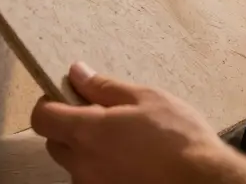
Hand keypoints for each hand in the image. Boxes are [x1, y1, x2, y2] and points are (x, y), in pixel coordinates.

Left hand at [31, 63, 244, 183]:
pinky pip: (93, 179)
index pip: (42, 117)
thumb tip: (76, 73)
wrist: (203, 181)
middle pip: (54, 142)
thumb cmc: (178, 137)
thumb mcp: (145, 98)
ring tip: (123, 140)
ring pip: (75, 163)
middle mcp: (83, 165)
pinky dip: (102, 168)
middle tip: (101, 115)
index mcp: (87, 133)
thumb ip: (104, 87)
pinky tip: (130, 160)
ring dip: (87, 150)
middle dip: (68, 126)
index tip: (69, 95)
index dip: (50, 102)